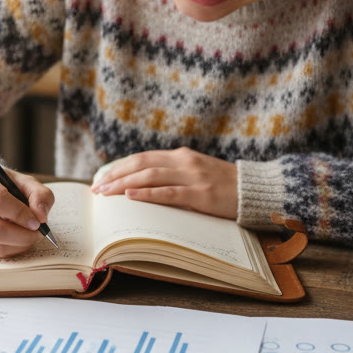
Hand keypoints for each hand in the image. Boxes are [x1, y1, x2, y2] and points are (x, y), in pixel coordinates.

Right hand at [0, 167, 54, 258]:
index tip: (37, 222)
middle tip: (36, 234)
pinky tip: (14, 241)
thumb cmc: (5, 188)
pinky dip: (8, 251)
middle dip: (22, 236)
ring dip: (18, 245)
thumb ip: (40, 195)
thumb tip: (40, 216)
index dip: (20, 215)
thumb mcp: (25, 183)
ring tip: (28, 236)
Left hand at [90, 147, 238, 218]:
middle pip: (141, 164)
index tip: (101, 178)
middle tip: (96, 188)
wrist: (256, 190)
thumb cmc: (225, 187)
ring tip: (106, 193)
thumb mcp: (196, 174)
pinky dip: (148, 194)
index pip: (142, 158)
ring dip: (124, 184)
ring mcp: (193, 177)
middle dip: (115, 175)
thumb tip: (142, 188)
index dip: (119, 167)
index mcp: (181, 156)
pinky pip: (169, 192)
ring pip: (150, 176)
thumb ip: (173, 176)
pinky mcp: (201, 194)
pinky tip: (131, 196)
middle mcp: (184, 162)